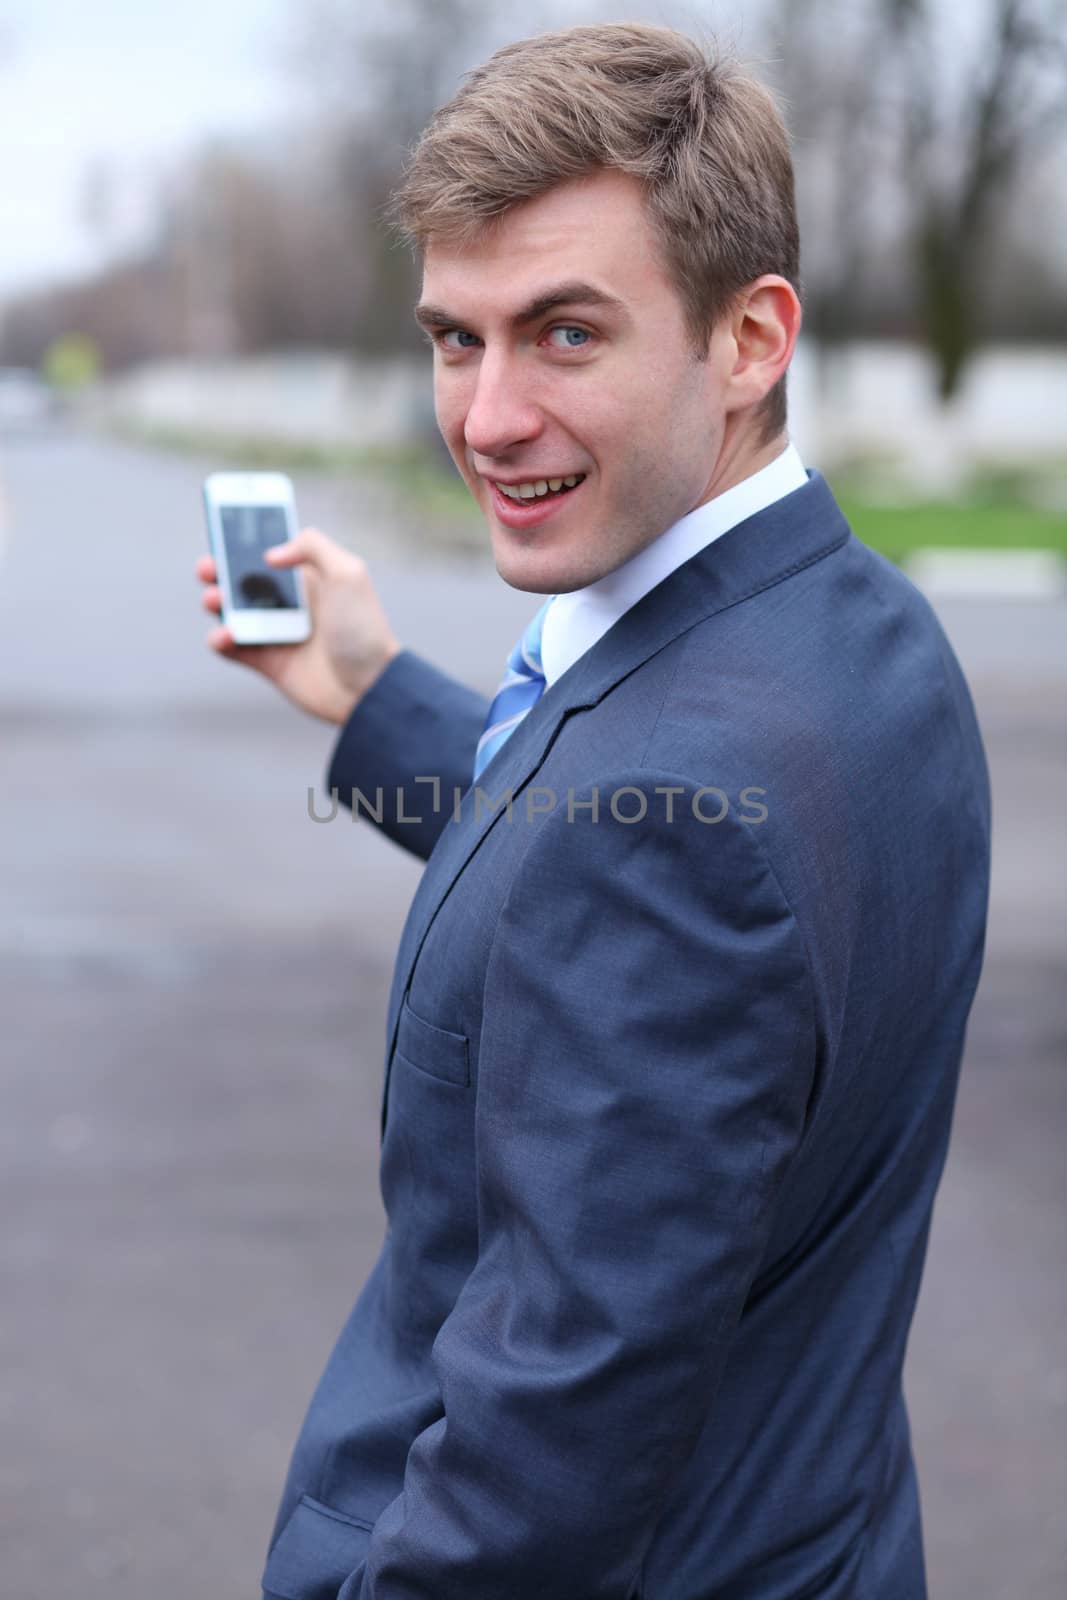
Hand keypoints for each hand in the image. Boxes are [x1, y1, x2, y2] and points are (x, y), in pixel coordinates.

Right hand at [196, 528, 400, 724]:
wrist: (368, 687)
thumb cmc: (363, 629)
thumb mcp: (348, 573)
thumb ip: (312, 546)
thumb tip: (271, 555)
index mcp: (309, 579)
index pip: (271, 554)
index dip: (246, 544)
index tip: (224, 534)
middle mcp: (292, 604)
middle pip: (244, 582)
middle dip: (219, 571)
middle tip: (208, 569)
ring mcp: (278, 634)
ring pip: (233, 613)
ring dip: (216, 603)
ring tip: (215, 601)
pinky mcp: (269, 664)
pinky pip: (233, 649)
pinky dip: (220, 639)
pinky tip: (225, 635)